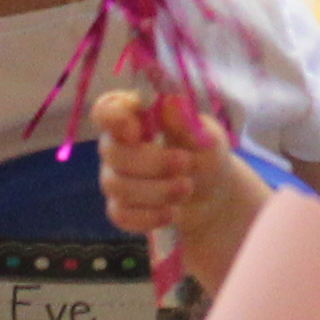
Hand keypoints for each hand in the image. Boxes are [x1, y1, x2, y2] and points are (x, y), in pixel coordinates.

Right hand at [93, 91, 267, 286]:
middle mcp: (118, 144)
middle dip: (152, 162)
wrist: (213, 195)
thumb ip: (186, 123)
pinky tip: (172, 213)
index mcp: (135, 116)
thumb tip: (170, 102)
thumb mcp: (205, 136)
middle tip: (186, 163)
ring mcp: (116, 177)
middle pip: (112, 152)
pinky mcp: (122, 207)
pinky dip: (148, 216)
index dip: (113, 119)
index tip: (137, 132)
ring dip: (156, 190)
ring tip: (187, 188)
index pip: (106, 110)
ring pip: (117, 186)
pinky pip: (120, 214)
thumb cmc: (205, 154)